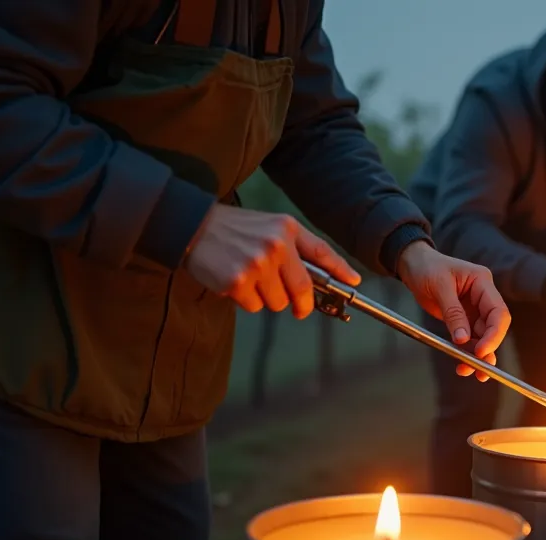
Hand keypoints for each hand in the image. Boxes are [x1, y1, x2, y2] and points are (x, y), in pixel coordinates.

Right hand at [185, 203, 360, 316]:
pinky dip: (246, 301)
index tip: (354, 283)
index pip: (322, 252)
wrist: (191, 226)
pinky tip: (234, 281)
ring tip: (250, 278)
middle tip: (299, 309)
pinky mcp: (237, 282)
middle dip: (303, 304)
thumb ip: (296, 247)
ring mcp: (257, 265)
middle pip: (303, 290)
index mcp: (287, 228)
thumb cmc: (234, 228)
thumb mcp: (269, 225)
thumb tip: (324, 276)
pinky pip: (255, 307)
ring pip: (279, 303)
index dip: (340, 270)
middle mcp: (276, 245)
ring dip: (267, 298)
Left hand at [397, 242, 510, 381]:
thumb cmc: (427, 267)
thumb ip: (453, 313)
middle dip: (487, 348)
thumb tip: (463, 338)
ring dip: (476, 355)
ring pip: (482, 337)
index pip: (498, 312)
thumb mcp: (439, 287)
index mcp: (483, 283)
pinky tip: (462, 364)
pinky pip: (469, 338)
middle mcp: (482, 297)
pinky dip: (466, 352)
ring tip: (467, 370)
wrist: (413, 265)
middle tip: (477, 366)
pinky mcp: (463, 319)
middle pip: (494, 327)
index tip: (481, 351)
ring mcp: (474, 309)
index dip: (494, 334)